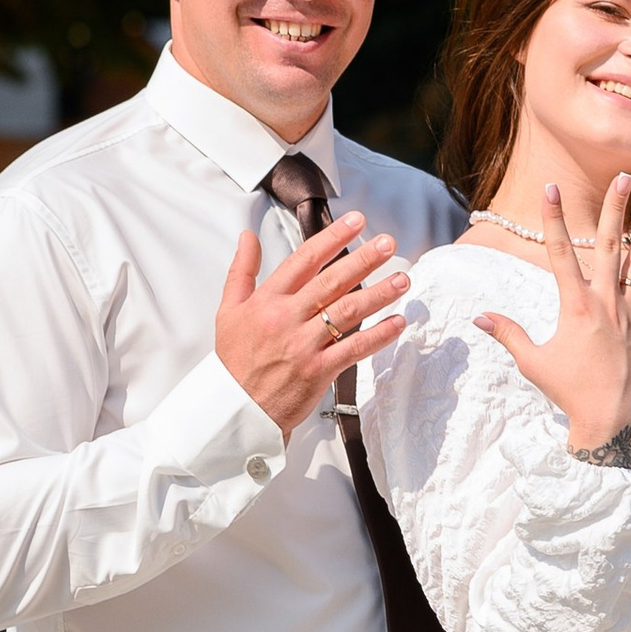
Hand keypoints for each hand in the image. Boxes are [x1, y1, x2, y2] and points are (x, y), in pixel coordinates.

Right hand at [216, 211, 409, 431]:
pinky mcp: (318, 371)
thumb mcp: (228, 310)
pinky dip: (378, 335)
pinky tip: (397, 322)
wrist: (235, 409)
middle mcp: (287, 318)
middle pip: (331, 281)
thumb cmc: (234, 360)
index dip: (332, 238)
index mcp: (267, 301)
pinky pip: (353, 349)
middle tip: (387, 243)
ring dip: (378, 294)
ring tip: (402, 279)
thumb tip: (248, 236)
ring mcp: (304, 345)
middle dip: (363, 260)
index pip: (304, 260)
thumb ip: (241, 270)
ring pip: (346, 312)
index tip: (355, 222)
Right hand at [472, 174, 630, 459]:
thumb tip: (479, 317)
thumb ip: (509, 334)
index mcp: (576, 307)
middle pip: (609, 246)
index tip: (550, 188)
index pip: (559, 253)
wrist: (610, 422)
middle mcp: (606, 304)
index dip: (553, 218)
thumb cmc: (569, 393)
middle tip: (621, 176)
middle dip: (614, 209)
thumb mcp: (533, 363)